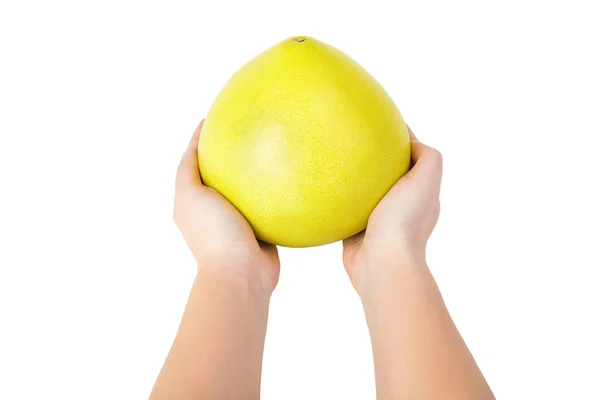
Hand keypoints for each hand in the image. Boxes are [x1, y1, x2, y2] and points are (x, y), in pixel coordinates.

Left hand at [173, 120, 279, 290]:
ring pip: (246, 188)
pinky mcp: (260, 229)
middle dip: (229, 152)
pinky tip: (290, 174)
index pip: (193, 162)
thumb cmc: (214, 234)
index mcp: (192, 202)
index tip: (215, 116)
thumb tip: (194, 142)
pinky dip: (276, 190)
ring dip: (255, 171)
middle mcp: (212, 210)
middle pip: (219, 173)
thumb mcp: (191, 195)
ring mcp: (237, 220)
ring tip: (271, 147)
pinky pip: (269, 203)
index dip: (201, 139)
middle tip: (246, 128)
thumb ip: (188, 169)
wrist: (242, 273)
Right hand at [343, 126, 442, 290]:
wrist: (382, 263)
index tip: (383, 122)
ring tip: (335, 158)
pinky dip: (337, 198)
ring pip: (365, 191)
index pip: (412, 158)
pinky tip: (322, 185)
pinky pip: (345, 209)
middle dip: (375, 156)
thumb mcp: (427, 178)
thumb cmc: (405, 222)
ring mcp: (379, 219)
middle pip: (388, 173)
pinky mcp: (357, 231)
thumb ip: (427, 155)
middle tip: (354, 137)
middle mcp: (402, 206)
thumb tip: (411, 141)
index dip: (401, 139)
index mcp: (421, 193)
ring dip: (354, 177)